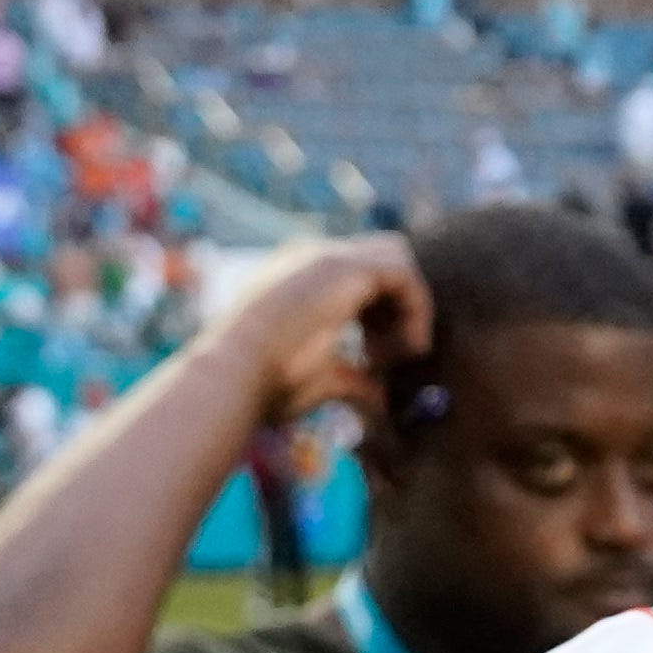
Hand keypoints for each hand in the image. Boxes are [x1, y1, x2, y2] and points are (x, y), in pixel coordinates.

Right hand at [198, 231, 427, 427]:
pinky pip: (405, 274)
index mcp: (298, 277)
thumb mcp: (319, 378)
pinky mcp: (342, 266)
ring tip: (402, 352)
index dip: (380, 316)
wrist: (234, 376)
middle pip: (382, 260)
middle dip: (398, 304)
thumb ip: (353, 378)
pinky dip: (418, 309)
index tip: (378, 361)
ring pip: (397, 260)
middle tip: (391, 352)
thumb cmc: (266, 383)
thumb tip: (379, 395)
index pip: (359, 278)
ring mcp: (324, 256)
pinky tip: (409, 346)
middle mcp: (311, 258)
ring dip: (411, 306)